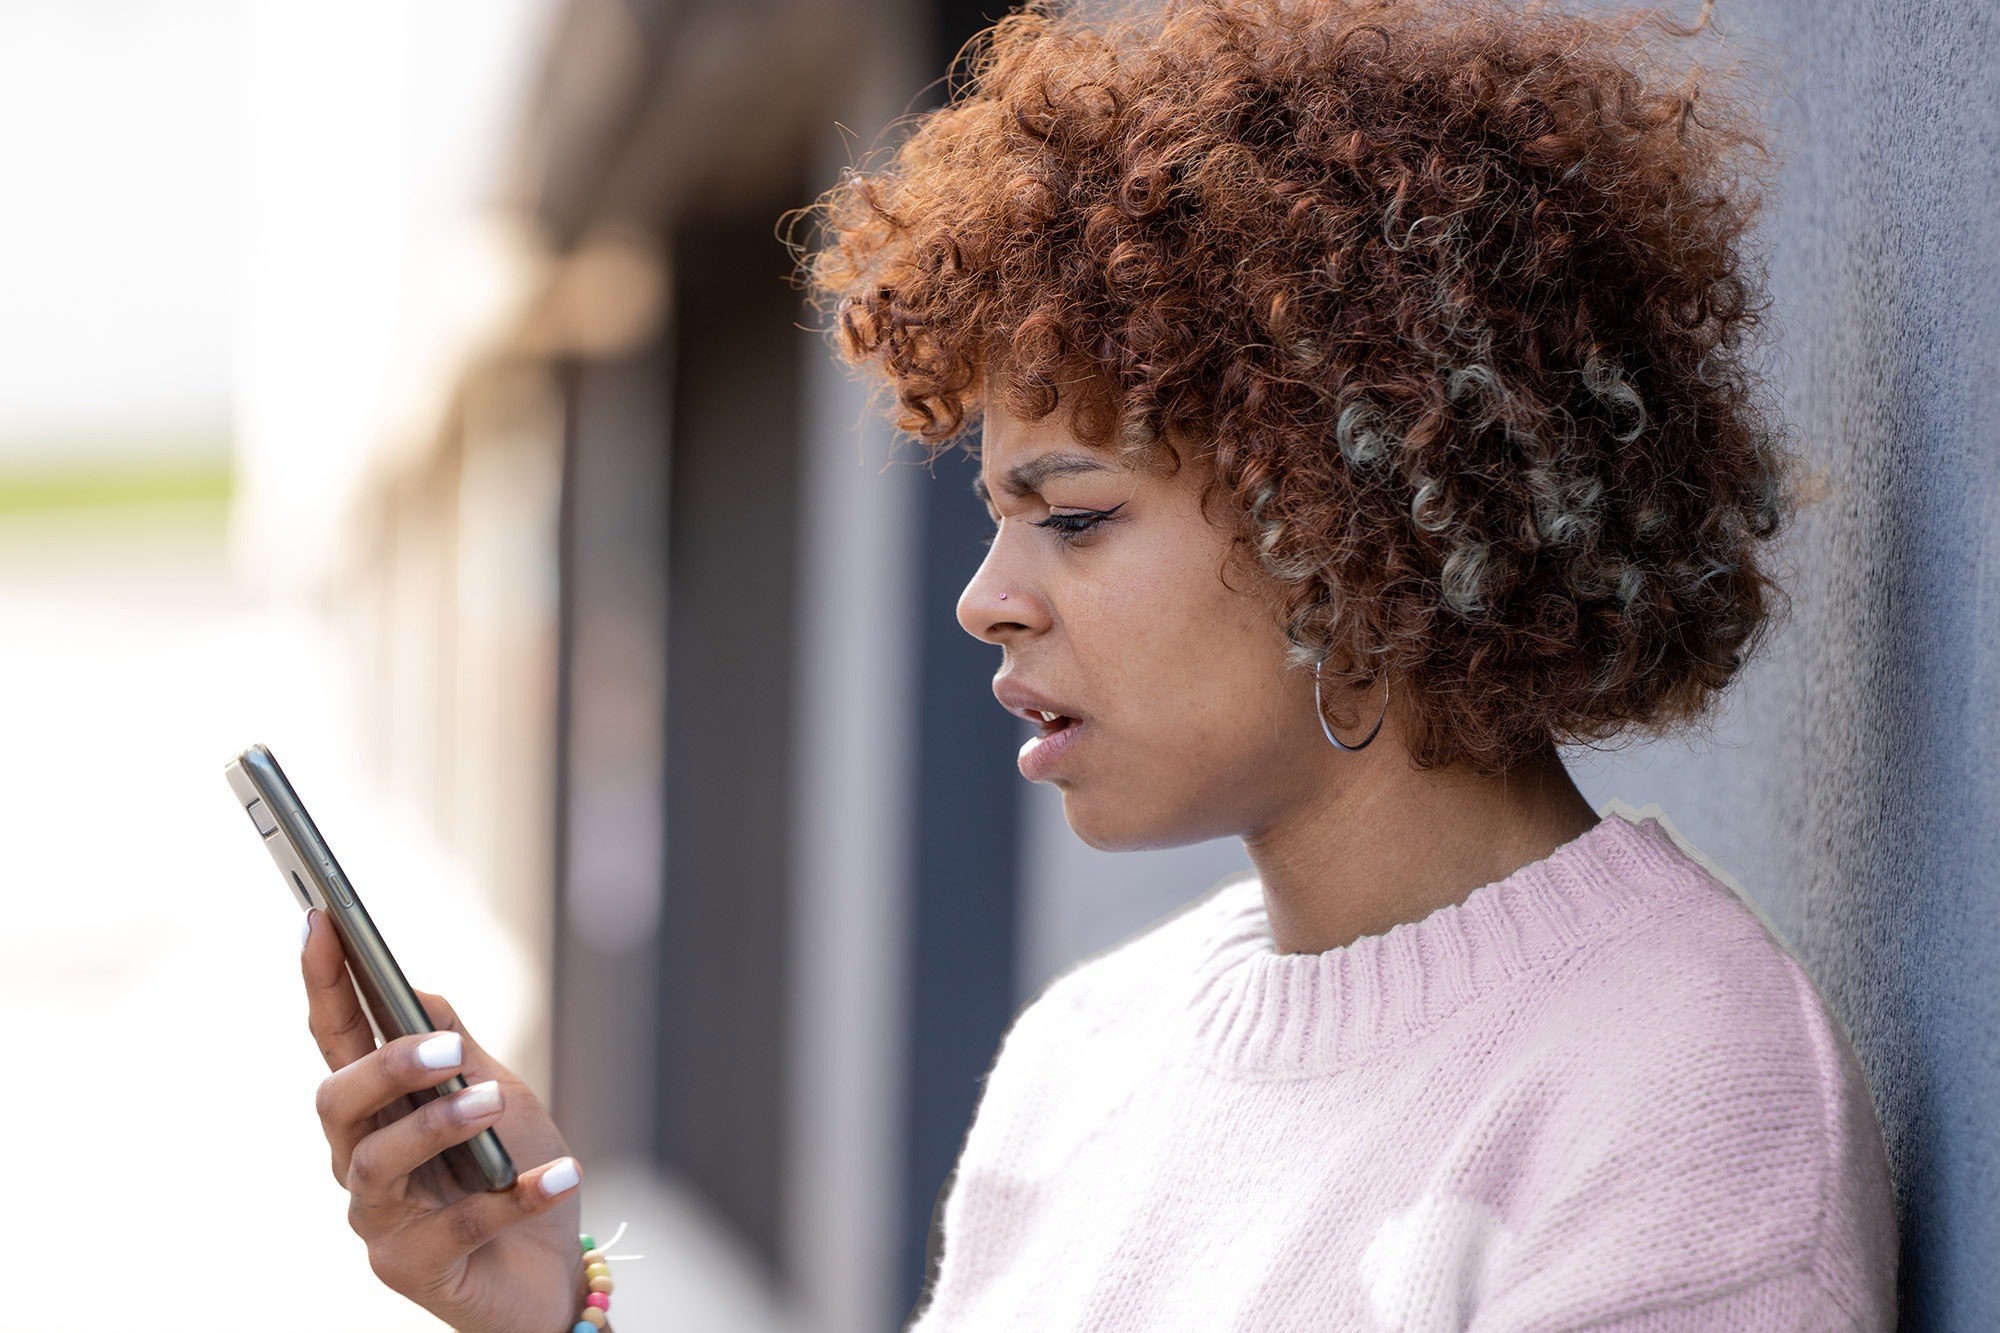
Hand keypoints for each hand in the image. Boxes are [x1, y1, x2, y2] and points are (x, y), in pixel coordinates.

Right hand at [302, 909, 586, 1332]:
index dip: (324, 982)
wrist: (550, 1272)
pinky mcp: (410, 1269)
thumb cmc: (513, 1172)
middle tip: (446, 1049)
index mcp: (378, 1110)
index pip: (338, 1039)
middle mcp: (361, 1161)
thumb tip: (413, 989)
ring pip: (377, 1162)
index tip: (320, 920)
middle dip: (386, 1068)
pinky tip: (559, 1175)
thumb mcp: (499, 1094)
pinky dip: (514, 1196)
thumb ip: (457, 1048)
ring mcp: (379, 1219)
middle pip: (338, 1101)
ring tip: (493, 1104)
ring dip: (438, 1127)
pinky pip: (457, 1226)